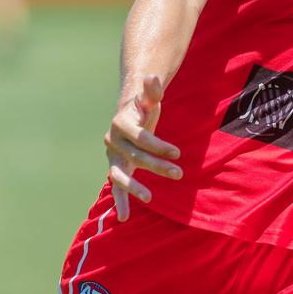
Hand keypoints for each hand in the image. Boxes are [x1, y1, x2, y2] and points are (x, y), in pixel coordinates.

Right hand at [104, 75, 181, 220]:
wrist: (129, 116)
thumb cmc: (143, 107)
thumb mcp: (149, 98)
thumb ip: (152, 90)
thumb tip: (152, 76)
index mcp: (121, 123)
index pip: (140, 137)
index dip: (157, 145)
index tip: (177, 152)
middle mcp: (113, 141)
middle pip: (135, 156)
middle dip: (156, 165)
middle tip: (179, 173)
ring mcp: (113, 156)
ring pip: (121, 174)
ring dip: (135, 187)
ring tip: (150, 197)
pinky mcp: (116, 168)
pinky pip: (116, 186)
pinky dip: (120, 200)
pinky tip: (124, 217)